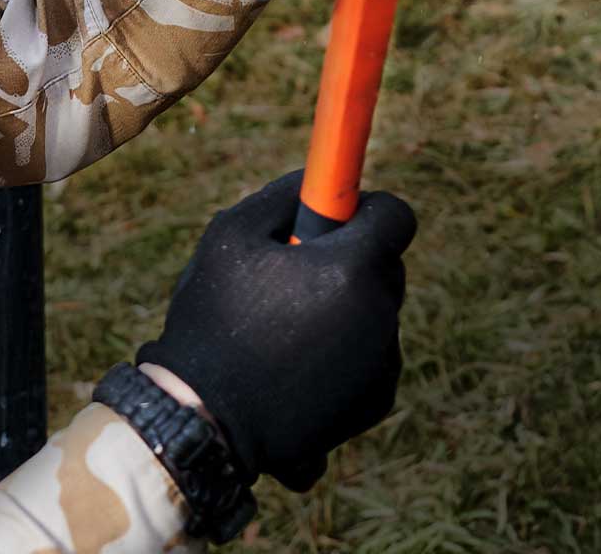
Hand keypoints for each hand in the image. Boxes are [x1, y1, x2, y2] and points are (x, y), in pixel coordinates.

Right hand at [136, 170, 417, 491]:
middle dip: (351, 260)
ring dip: (346, 306)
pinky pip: (373, 354)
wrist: (205, 420)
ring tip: (286, 328)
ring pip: (377, 310)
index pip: (396, 215)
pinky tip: (297, 364)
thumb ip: (285, 194)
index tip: (335, 218)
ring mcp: (382, 363)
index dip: (366, 209)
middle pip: (386, 264)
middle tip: (296, 275)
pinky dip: (347, 350)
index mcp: (351, 269)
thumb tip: (319, 181)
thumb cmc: (213, 318)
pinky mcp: (376, 400)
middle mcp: (380, 316)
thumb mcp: (232, 232)